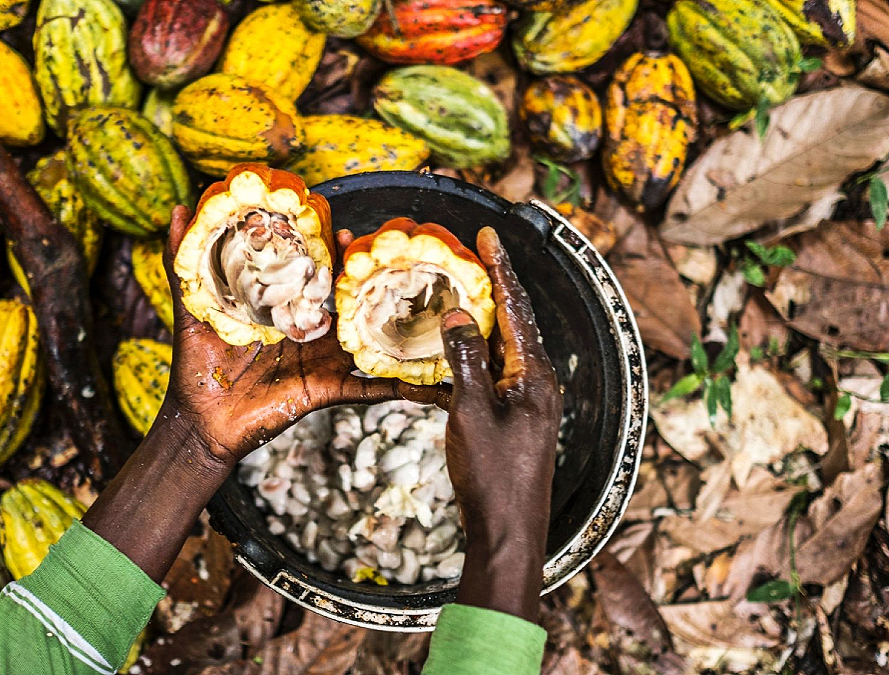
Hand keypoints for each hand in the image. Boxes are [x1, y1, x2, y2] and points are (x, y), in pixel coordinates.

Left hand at [158, 205, 448, 470]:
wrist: (201, 423)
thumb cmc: (198, 367)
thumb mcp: (192, 310)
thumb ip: (184, 263)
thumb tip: (178, 211)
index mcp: (282, 310)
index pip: (310, 273)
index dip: (326, 250)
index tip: (339, 224)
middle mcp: (309, 331)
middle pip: (345, 300)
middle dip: (366, 277)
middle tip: (390, 253)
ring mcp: (323, 360)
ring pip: (365, 337)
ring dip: (393, 322)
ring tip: (423, 302)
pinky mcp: (328, 390)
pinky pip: (370, 391)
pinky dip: (399, 388)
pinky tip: (430, 381)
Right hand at [440, 226, 561, 622]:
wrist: (509, 530)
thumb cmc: (492, 475)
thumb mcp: (471, 412)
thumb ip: (464, 360)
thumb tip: (458, 313)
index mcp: (534, 374)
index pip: (516, 309)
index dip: (501, 270)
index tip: (489, 236)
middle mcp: (537, 382)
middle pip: (514, 322)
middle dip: (494, 287)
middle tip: (473, 255)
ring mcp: (529, 401)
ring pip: (504, 348)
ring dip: (484, 320)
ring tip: (460, 291)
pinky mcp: (517, 418)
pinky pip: (497, 372)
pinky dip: (477, 354)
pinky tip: (456, 349)